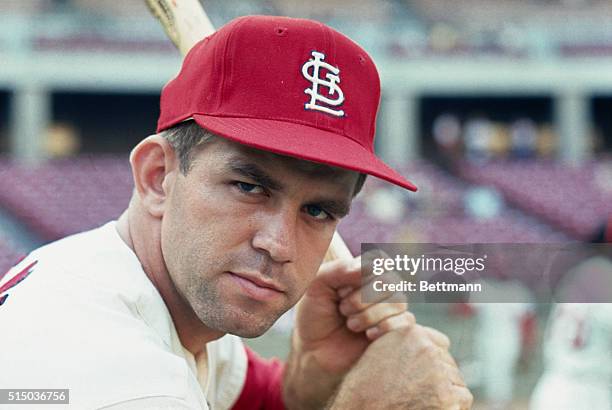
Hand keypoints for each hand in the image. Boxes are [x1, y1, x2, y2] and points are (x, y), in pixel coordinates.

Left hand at [284, 253, 412, 408]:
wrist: (314, 352)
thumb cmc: (314, 315)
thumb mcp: (316, 286)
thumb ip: (338, 270)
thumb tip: (369, 266)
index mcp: (362, 272)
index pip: (378, 260)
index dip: (359, 274)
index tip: (339, 289)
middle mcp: (380, 287)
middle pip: (388, 281)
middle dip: (361, 298)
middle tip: (342, 309)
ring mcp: (389, 309)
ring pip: (398, 301)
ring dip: (370, 315)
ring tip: (351, 325)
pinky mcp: (396, 331)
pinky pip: (405, 321)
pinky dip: (384, 327)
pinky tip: (368, 334)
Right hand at [330, 325, 472, 409]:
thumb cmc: (365, 389)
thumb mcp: (380, 353)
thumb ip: (404, 344)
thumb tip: (430, 344)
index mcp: (411, 333)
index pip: (440, 343)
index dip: (433, 361)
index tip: (421, 375)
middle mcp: (427, 348)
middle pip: (449, 363)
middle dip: (439, 378)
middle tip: (418, 393)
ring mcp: (438, 372)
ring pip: (457, 380)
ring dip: (446, 392)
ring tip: (421, 402)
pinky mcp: (447, 396)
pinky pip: (463, 397)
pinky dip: (453, 406)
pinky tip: (432, 408)